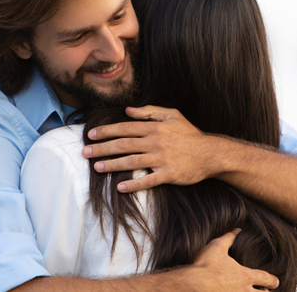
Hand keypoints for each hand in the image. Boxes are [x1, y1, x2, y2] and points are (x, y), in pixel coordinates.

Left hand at [82, 106, 220, 191]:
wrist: (211, 153)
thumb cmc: (190, 134)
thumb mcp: (172, 115)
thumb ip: (149, 112)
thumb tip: (128, 110)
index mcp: (155, 127)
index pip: (125, 128)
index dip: (106, 131)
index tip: (91, 135)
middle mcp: (156, 142)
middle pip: (124, 144)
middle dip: (102, 148)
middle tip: (85, 152)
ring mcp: (162, 159)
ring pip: (132, 161)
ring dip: (112, 165)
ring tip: (97, 167)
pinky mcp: (169, 174)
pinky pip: (148, 180)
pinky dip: (134, 184)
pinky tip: (120, 187)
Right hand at [181, 229, 278, 290]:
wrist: (193, 284)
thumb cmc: (205, 265)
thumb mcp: (218, 246)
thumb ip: (229, 238)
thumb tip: (237, 230)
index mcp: (244, 276)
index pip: (264, 278)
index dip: (272, 280)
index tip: (275, 281)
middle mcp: (243, 290)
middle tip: (267, 291)